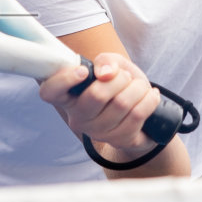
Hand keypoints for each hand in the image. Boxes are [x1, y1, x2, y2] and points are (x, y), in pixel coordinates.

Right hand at [40, 54, 170, 164]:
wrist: (141, 113)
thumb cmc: (120, 85)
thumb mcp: (112, 66)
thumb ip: (106, 61)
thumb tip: (105, 73)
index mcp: (68, 96)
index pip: (50, 91)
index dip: (64, 80)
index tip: (83, 71)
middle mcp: (78, 117)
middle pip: (96, 95)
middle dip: (120, 78)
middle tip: (126, 77)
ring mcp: (97, 132)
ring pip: (122, 104)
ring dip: (138, 88)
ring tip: (140, 86)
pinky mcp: (119, 140)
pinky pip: (138, 115)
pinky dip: (149, 100)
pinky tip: (151, 95)